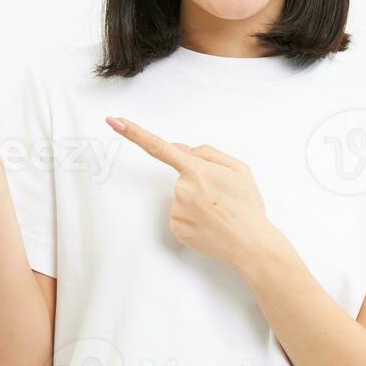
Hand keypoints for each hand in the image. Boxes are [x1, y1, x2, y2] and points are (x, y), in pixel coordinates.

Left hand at [107, 115, 279, 270]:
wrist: (251, 244)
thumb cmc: (247, 205)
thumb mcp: (238, 169)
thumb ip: (207, 153)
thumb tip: (179, 149)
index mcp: (196, 170)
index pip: (159, 147)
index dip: (134, 133)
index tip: (113, 120)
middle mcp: (182, 189)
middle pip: (183, 178)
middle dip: (200, 184)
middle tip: (222, 198)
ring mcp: (176, 211)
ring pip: (181, 198)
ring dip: (197, 203)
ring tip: (219, 213)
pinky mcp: (176, 229)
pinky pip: (180, 217)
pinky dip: (194, 219)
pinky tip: (210, 225)